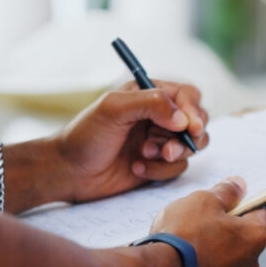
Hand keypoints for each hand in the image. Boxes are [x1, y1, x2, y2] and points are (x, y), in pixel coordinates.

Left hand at [51, 80, 209, 202]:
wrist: (68, 172)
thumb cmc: (84, 136)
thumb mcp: (113, 109)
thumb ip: (152, 104)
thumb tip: (184, 119)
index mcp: (150, 95)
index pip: (188, 96)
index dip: (194, 111)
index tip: (190, 128)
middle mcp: (159, 116)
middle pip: (198, 122)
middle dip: (187, 138)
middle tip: (167, 150)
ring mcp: (160, 141)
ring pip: (190, 147)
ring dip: (172, 155)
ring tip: (144, 155)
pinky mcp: (159, 164)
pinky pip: (178, 168)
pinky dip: (159, 170)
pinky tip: (136, 168)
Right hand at [150, 176, 265, 266]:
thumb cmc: (184, 236)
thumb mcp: (204, 200)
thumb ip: (226, 192)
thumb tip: (238, 185)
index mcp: (255, 236)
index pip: (260, 211)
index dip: (246, 200)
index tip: (233, 197)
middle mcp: (251, 262)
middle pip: (244, 235)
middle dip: (228, 225)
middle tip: (205, 216)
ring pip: (229, 256)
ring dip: (216, 247)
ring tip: (191, 239)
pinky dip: (204, 266)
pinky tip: (187, 259)